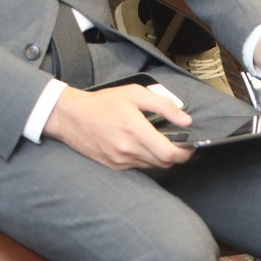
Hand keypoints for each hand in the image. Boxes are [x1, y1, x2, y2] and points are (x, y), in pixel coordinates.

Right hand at [42, 83, 194, 170]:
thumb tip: (186, 120)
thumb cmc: (103, 102)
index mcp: (135, 129)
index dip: (185, 152)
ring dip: (160, 157)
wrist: (71, 117)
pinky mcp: (115, 166)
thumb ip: (163, 105)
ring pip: (153, 166)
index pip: (170, 153)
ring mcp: (121, 160)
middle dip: (176, 155)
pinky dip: (145, 159)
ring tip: (156, 142)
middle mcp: (129, 149)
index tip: (189, 145)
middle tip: (177, 143)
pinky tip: (139, 146)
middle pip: (165, 163)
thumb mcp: (133, 93)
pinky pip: (139, 167)